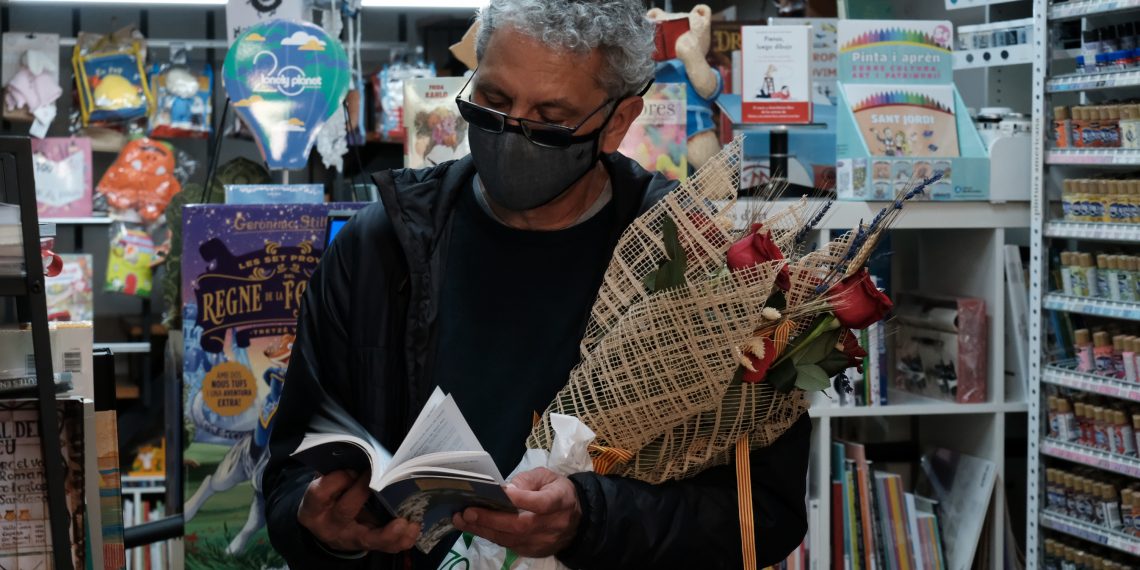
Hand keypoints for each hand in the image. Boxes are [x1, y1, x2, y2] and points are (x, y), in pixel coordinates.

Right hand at [298, 470, 419, 552]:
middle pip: (345, 511)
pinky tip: (414, 527)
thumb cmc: (331, 498)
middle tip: (383, 478)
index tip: (354, 467)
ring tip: (407, 520)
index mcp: (315, 507)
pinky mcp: (367, 546)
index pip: (322, 491)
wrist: (327, 527)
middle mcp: (329, 525)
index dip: (339, 477)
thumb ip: (339, 472)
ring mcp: (348, 539)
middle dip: (364, 492)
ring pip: (368, 538)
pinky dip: (402, 539)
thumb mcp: (326, 484)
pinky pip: (385, 547)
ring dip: (390, 530)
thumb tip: (363, 455)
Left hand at [452, 467, 580, 557]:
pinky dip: (491, 536)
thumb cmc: (556, 492)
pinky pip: (509, 546)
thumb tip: (504, 491)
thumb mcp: (546, 477)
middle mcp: (553, 525)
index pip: (541, 503)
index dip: (520, 499)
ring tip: (462, 520)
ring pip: (511, 540)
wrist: (575, 519)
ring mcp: (543, 542)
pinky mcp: (534, 552)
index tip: (498, 493)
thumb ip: (526, 481)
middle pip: (521, 526)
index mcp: (560, 501)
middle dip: (491, 520)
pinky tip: (475, 527)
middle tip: (467, 512)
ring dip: (483, 530)